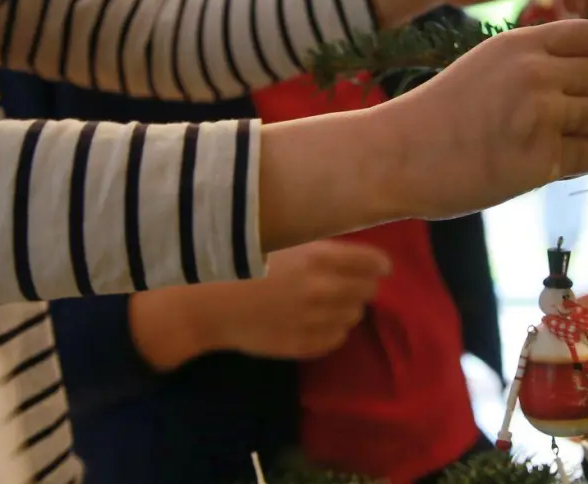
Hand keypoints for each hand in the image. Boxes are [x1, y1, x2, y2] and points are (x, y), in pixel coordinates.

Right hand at [227, 240, 390, 359]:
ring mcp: (314, 321)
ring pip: (353, 316)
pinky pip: (335, 339)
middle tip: (352, 283)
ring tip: (330, 302)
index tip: (380, 266)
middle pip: (367, 292)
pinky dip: (333, 330)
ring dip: (347, 308)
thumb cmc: (241, 261)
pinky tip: (317, 321)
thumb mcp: (284, 242)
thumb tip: (351, 254)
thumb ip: (318, 248)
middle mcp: (323, 290)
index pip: (372, 264)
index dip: (379, 265)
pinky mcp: (302, 345)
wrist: (208, 301)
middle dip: (364, 286)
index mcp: (319, 258)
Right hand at [371, 18, 587, 219]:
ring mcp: (539, 116)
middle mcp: (534, 72)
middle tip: (566, 119)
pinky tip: (544, 163)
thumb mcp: (486, 64)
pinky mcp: (540, 159)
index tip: (577, 81)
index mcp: (520, 43)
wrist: (396, 155)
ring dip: (585, 133)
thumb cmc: (440, 114)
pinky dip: (576, 162)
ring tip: (550, 142)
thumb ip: (535, 59)